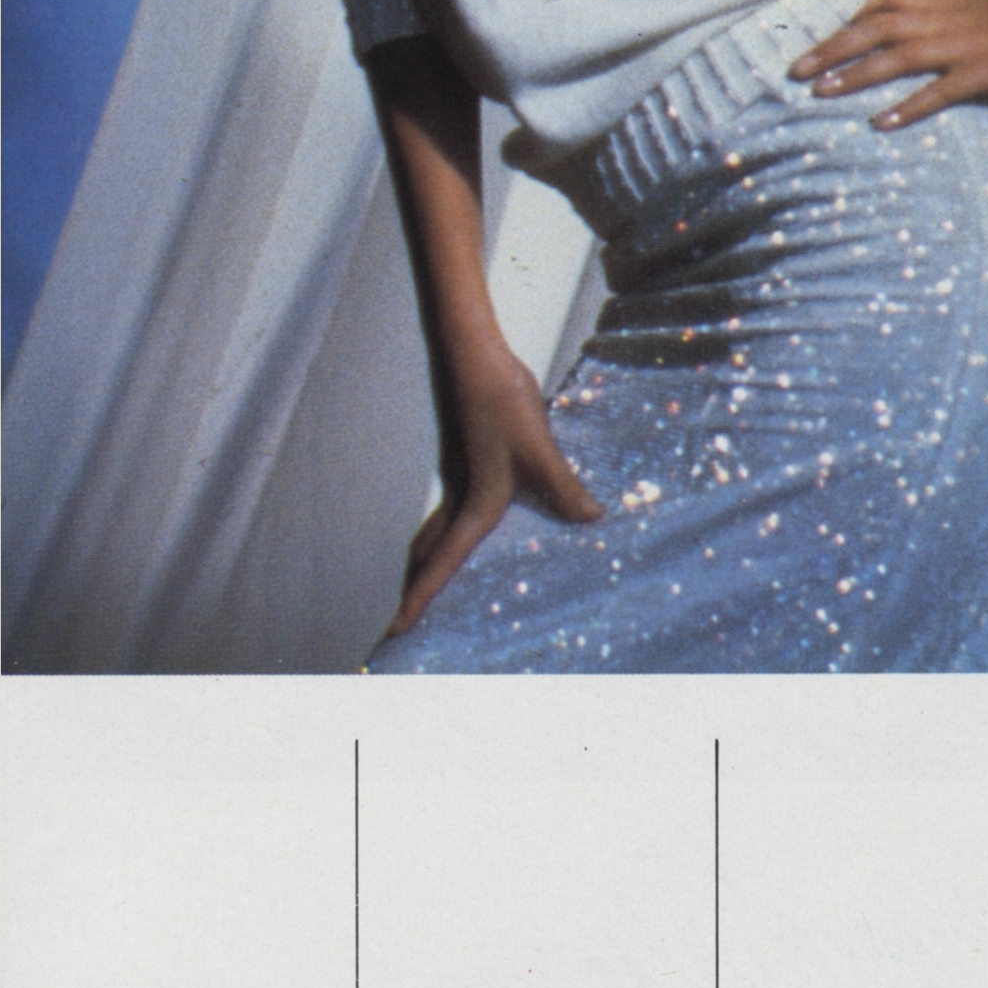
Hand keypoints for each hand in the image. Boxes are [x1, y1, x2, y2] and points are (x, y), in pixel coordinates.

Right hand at [384, 345, 601, 637]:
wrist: (477, 355)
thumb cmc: (503, 402)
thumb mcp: (539, 449)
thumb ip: (563, 487)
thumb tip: (593, 519)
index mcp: (474, 503)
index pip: (443, 561)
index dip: (419, 597)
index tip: (394, 631)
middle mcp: (460, 496)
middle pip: (429, 552)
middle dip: (415, 586)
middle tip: (400, 619)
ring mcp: (459, 477)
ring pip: (436, 530)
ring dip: (429, 560)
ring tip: (422, 584)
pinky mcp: (467, 458)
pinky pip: (452, 509)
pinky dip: (447, 533)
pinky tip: (469, 529)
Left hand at [788, 0, 987, 129]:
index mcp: (941, 2)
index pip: (882, 0)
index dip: (845, 15)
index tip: (813, 32)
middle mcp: (941, 21)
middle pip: (874, 29)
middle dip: (832, 48)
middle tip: (795, 70)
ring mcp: (959, 48)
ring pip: (895, 58)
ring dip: (855, 74)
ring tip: (821, 92)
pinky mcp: (980, 73)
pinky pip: (937, 92)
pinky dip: (908, 106)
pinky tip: (881, 122)